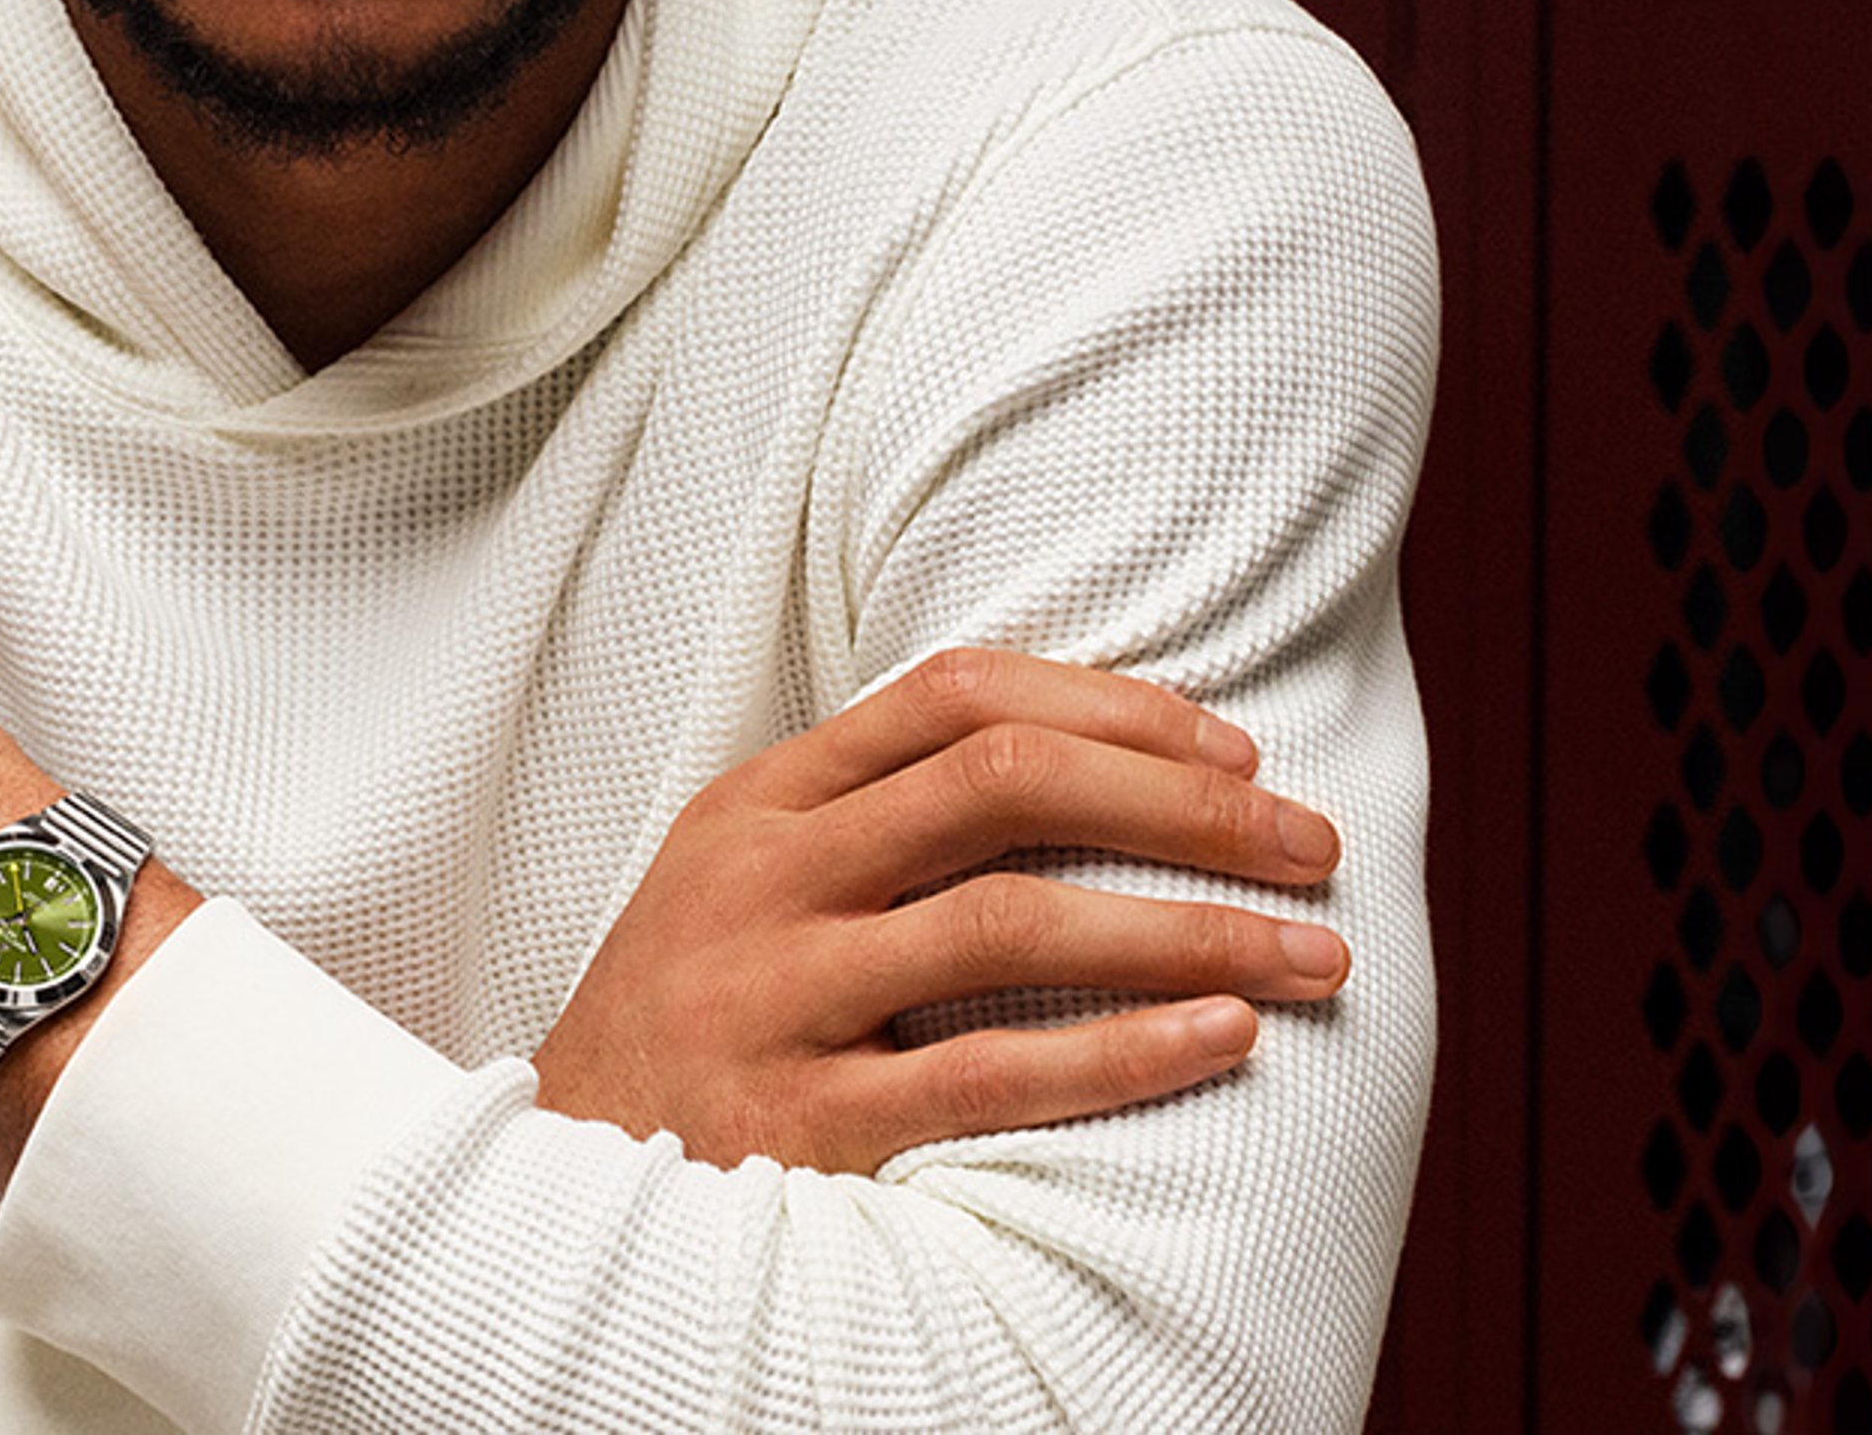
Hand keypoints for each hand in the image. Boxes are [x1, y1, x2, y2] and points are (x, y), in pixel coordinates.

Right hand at [529, 648, 1349, 1171]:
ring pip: (1009, 922)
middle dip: (1182, 804)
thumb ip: (874, 813)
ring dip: (1187, 931)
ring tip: (1312, 956)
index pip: (955, 694)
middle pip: (1002, 783)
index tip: (1235, 752)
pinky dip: (1121, 1053)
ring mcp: (777, 996)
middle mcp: (765, 879)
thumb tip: (1090, 756)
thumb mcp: (745, 877)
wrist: (559, 1178)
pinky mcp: (801, 1126)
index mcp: (762, 800)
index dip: (1113, 706)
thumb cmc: (695, 1015)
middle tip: (1312, 844)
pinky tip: (1222, 1040)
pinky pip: (986, 1077)